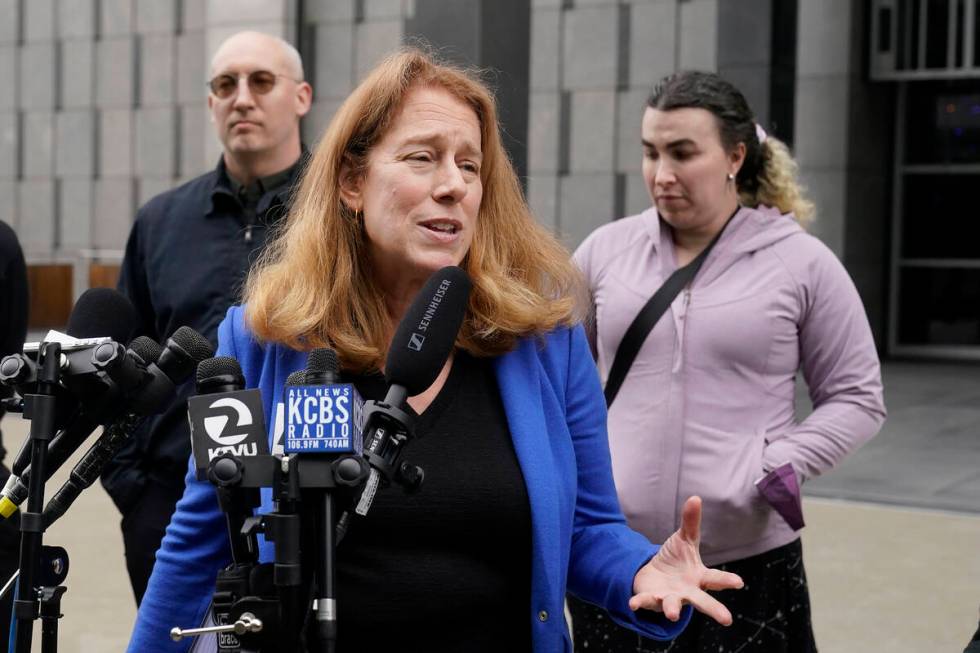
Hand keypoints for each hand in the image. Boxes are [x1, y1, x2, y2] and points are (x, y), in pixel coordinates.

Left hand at [630, 496, 743, 623]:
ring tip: (673, 614)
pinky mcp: (651, 599)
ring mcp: (670, 597)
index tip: (739, 582)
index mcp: (699, 577)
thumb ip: (690, 522)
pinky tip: (633, 604)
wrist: (654, 575)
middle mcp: (687, 591)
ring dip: (673, 609)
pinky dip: (640, 602)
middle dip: (714, 610)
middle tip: (727, 619)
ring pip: (673, 605)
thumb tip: (695, 497)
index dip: (727, 580)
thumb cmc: (676, 560)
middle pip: (703, 601)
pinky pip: (645, 602)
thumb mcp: (684, 539)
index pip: (715, 579)